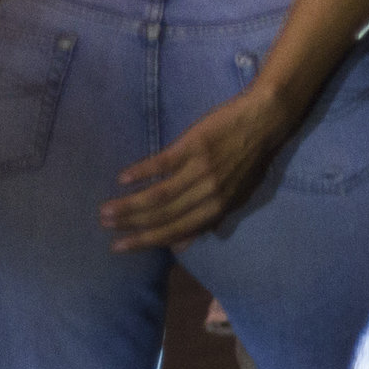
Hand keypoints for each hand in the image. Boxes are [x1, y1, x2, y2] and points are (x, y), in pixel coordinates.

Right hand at [100, 87, 294, 250]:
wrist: (265, 120)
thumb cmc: (251, 160)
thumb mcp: (237, 196)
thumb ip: (208, 221)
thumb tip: (180, 247)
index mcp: (220, 207)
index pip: (177, 230)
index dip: (147, 240)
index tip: (119, 247)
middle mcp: (210, 193)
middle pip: (164, 215)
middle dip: (131, 224)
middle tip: (104, 225)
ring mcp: (201, 169)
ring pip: (160, 194)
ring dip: (130, 204)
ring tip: (105, 210)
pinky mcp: (194, 146)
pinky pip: (163, 163)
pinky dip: (142, 171)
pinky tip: (123, 178)